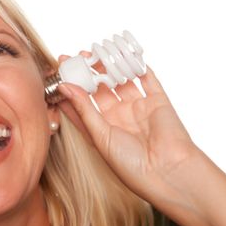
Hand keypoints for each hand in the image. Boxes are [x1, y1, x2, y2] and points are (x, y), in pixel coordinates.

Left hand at [56, 52, 196, 200]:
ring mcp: (138, 109)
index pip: (80, 105)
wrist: (167, 172)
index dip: (69, 89)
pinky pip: (147, 79)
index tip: (58, 72)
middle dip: (87, 74)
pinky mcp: (157, 102)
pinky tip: (126, 53)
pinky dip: (138, 66)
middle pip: (99, 90)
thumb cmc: (130, 165)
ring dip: (109, 67)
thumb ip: (83, 109)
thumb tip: (65, 87)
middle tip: (75, 57)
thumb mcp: (99, 136)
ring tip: (95, 53)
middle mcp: (118, 118)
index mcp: (100, 130)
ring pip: (120, 82)